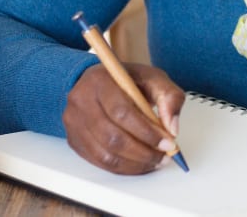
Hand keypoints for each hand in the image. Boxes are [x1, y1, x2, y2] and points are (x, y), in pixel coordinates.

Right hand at [63, 62, 185, 173]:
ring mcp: (74, 122)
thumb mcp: (153, 78)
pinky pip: (98, 162)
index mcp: (100, 80)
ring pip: (105, 154)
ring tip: (154, 161)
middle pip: (112, 137)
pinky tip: (138, 163)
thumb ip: (169, 97)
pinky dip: (122, 167)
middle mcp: (81, 101)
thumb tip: (172, 128)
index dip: (147, 132)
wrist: (97, 82)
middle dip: (143, 152)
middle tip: (164, 156)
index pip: (122, 112)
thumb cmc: (127, 80)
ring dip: (134, 163)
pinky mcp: (74, 140)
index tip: (168, 142)